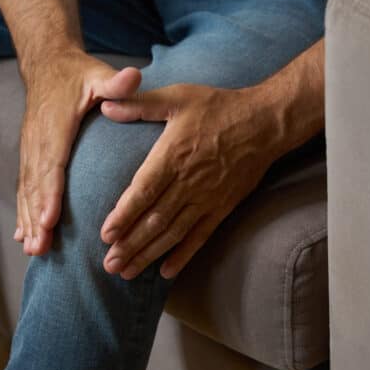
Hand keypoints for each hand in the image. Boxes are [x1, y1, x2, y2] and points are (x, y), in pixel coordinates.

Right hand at [15, 50, 141, 254]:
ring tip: (32, 250)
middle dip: (37, 218)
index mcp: (56, 127)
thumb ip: (116, 82)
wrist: (47, 64)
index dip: (50, 193)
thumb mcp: (98, 75)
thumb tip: (133, 75)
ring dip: (28, 221)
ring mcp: (30, 149)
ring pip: (27, 190)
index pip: (53, 164)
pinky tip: (23, 237)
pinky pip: (24, 187)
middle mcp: (38, 142)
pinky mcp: (28, 154)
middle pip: (36, 185)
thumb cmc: (78, 74)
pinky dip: (23, 212)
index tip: (51, 219)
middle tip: (41, 247)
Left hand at [98, 83, 281, 279]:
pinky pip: (200, 236)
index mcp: (173, 156)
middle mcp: (189, 182)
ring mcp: (207, 198)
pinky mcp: (222, 207)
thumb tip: (105, 106)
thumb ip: (139, 104)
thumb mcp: (178, 97)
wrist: (264, 123)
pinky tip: (166, 272)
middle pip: (155, 220)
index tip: (105, 234)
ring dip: (149, 254)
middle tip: (109, 264)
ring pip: (173, 233)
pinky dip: (183, 256)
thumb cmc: (219, 107)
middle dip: (130, 245)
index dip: (124, 215)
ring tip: (127, 272)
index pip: (143, 192)